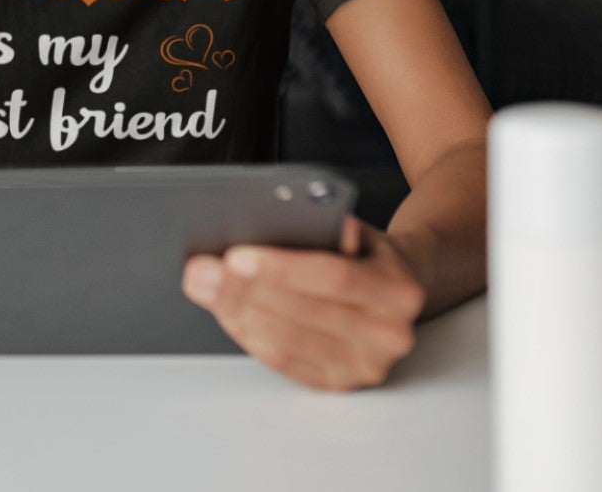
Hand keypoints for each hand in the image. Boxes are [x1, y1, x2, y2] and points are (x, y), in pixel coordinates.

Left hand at [181, 218, 425, 391]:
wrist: (399, 295)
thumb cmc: (366, 258)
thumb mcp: (361, 231)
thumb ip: (332, 225)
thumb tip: (292, 218)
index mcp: (398, 290)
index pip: (335, 277)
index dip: (282, 268)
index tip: (235, 255)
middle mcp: (389, 335)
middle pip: (305, 312)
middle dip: (245, 290)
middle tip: (202, 271)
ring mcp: (365, 366)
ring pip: (290, 341)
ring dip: (238, 313)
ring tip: (205, 288)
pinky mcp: (340, 384)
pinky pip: (285, 363)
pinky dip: (250, 337)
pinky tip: (227, 314)